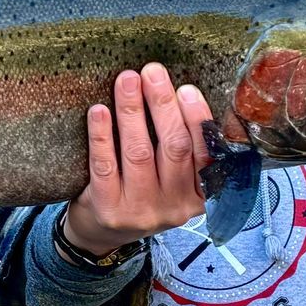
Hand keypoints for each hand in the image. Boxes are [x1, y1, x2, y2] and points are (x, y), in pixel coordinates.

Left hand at [65, 63, 213, 257]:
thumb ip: (178, 148)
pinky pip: (105, 165)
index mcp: (198, 196)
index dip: (196, 118)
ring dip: (132, 111)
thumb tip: (175, 91)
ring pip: (139, 153)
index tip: (185, 88)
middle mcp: (174, 207)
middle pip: (173, 148)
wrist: (101, 233)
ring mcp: (141, 211)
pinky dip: (102, 135)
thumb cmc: (140, 193)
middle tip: (152, 72)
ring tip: (126, 81)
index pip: (205, 154)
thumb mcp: (170, 179)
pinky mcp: (109, 209)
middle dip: (163, 105)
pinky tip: (99, 111)